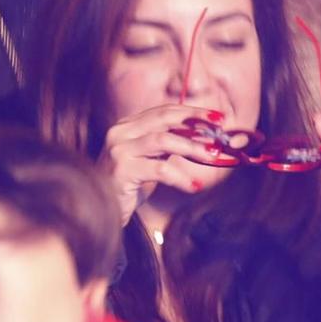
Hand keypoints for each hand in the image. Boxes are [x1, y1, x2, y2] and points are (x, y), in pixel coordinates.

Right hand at [96, 104, 226, 225]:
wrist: (101, 210)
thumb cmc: (129, 185)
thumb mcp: (150, 159)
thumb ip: (168, 145)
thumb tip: (204, 137)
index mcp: (128, 125)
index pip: (164, 111)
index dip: (192, 112)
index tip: (217, 117)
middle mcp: (120, 132)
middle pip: (164, 118)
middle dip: (195, 121)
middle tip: (219, 128)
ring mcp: (118, 150)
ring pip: (163, 140)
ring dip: (192, 147)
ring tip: (212, 155)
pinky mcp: (121, 170)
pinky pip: (158, 170)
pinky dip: (180, 177)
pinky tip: (194, 186)